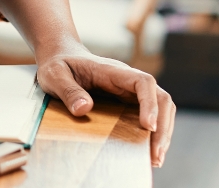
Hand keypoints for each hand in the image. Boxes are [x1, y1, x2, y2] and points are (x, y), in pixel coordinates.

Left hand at [36, 47, 175, 167]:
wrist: (61, 58)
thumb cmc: (58, 66)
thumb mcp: (54, 75)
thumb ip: (67, 90)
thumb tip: (84, 108)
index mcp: (112, 71)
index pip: (143, 82)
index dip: (150, 103)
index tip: (148, 126)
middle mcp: (127, 81)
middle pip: (160, 97)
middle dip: (163, 126)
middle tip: (156, 154)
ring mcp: (130, 92)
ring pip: (160, 108)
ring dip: (162, 133)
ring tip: (155, 159)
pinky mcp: (128, 103)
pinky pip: (150, 116)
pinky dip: (153, 134)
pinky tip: (147, 153)